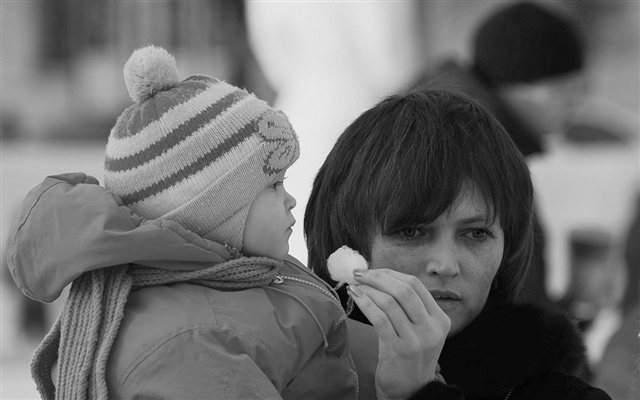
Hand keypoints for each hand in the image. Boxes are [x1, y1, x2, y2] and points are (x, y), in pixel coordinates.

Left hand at [348, 269, 449, 399]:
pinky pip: (379, 318)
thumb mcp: (422, 331)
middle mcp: (432, 328)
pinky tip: (355, 297)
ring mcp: (416, 340)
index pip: (416, 285)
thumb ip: (410, 307)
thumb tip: (381, 277)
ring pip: (390, 302)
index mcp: (440, 319)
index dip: (391, 273)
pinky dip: (365, 303)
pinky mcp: (398, 350)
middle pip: (404, 290)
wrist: (410, 392)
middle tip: (359, 274)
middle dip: (377, 277)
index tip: (372, 270)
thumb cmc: (410, 357)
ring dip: (368, 289)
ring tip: (355, 286)